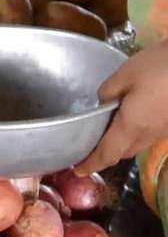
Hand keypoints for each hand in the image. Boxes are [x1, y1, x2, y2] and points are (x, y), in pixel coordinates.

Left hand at [75, 45, 167, 175]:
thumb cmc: (163, 65)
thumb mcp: (126, 73)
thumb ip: (108, 91)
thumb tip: (104, 104)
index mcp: (132, 126)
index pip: (107, 154)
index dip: (91, 164)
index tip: (78, 171)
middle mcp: (150, 134)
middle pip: (122, 153)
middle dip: (105, 154)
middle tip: (88, 148)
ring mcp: (165, 130)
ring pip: (138, 145)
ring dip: (122, 144)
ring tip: (107, 133)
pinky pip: (151, 135)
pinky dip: (137, 133)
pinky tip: (132, 118)